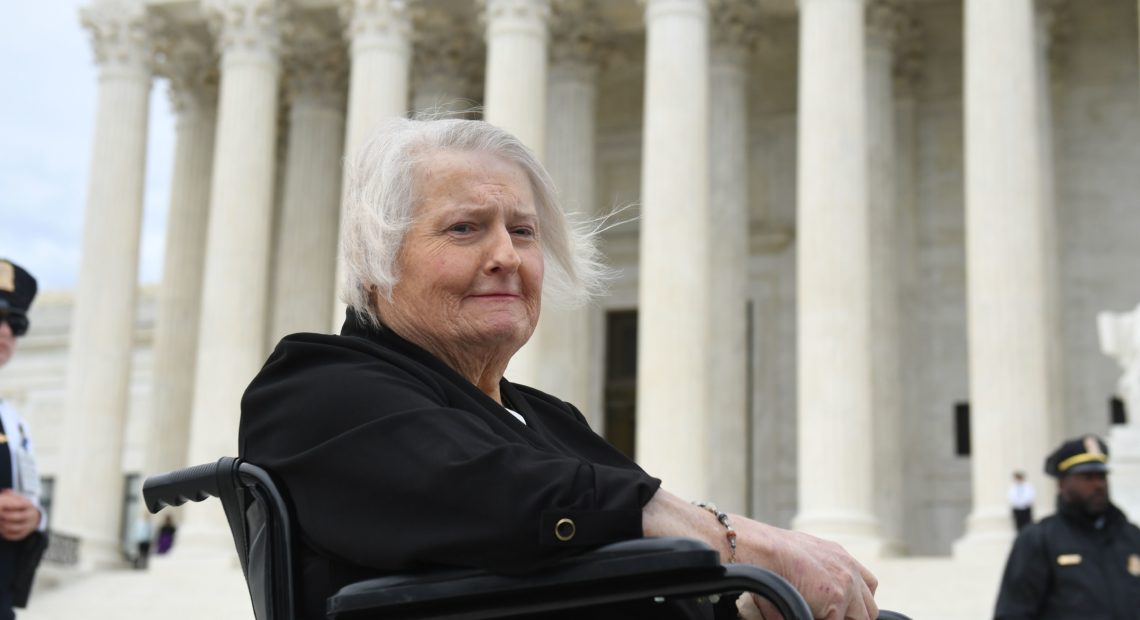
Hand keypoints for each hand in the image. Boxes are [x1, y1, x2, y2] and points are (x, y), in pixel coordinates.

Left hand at [0, 489, 40, 540]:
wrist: (32, 517)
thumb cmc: (19, 506)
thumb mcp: (16, 498)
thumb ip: (10, 495)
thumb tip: (5, 493)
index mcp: (29, 504)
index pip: (20, 504)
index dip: (8, 505)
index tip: (1, 504)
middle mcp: (31, 515)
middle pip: (16, 516)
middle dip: (3, 515)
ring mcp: (28, 526)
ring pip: (13, 527)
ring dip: (2, 525)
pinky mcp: (23, 534)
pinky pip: (12, 535)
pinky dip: (4, 532)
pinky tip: (1, 528)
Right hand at [733, 517, 877, 619]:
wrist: (763, 549)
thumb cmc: (769, 555)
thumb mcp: (797, 560)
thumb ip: (809, 579)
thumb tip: (797, 607)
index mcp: (839, 556)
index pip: (865, 586)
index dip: (854, 602)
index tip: (841, 611)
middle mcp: (848, 568)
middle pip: (869, 605)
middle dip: (852, 616)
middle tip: (827, 616)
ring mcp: (846, 584)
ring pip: (862, 618)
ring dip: (843, 619)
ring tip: (817, 615)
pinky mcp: (837, 600)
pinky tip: (809, 615)